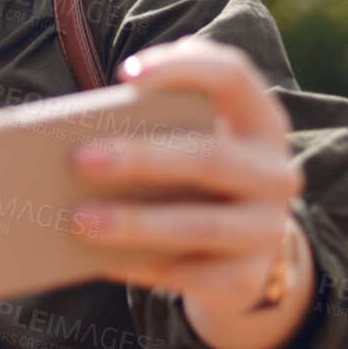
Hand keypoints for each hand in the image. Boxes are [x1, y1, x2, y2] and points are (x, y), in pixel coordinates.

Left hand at [68, 37, 314, 348]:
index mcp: (259, 120)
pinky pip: (187, 275)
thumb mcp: (190, 137)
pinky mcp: (245, 279)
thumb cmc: (192, 174)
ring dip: (134, 223)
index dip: (181, 69)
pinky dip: (138, 267)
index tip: (126, 73)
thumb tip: (73, 130)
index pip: (231, 76)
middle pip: (210, 158)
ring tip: (77, 220)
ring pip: (199, 226)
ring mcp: (266, 230)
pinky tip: (96, 261)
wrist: (238, 249)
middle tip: (79, 159)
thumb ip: (151, 117)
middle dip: (142, 158)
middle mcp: (274, 173)